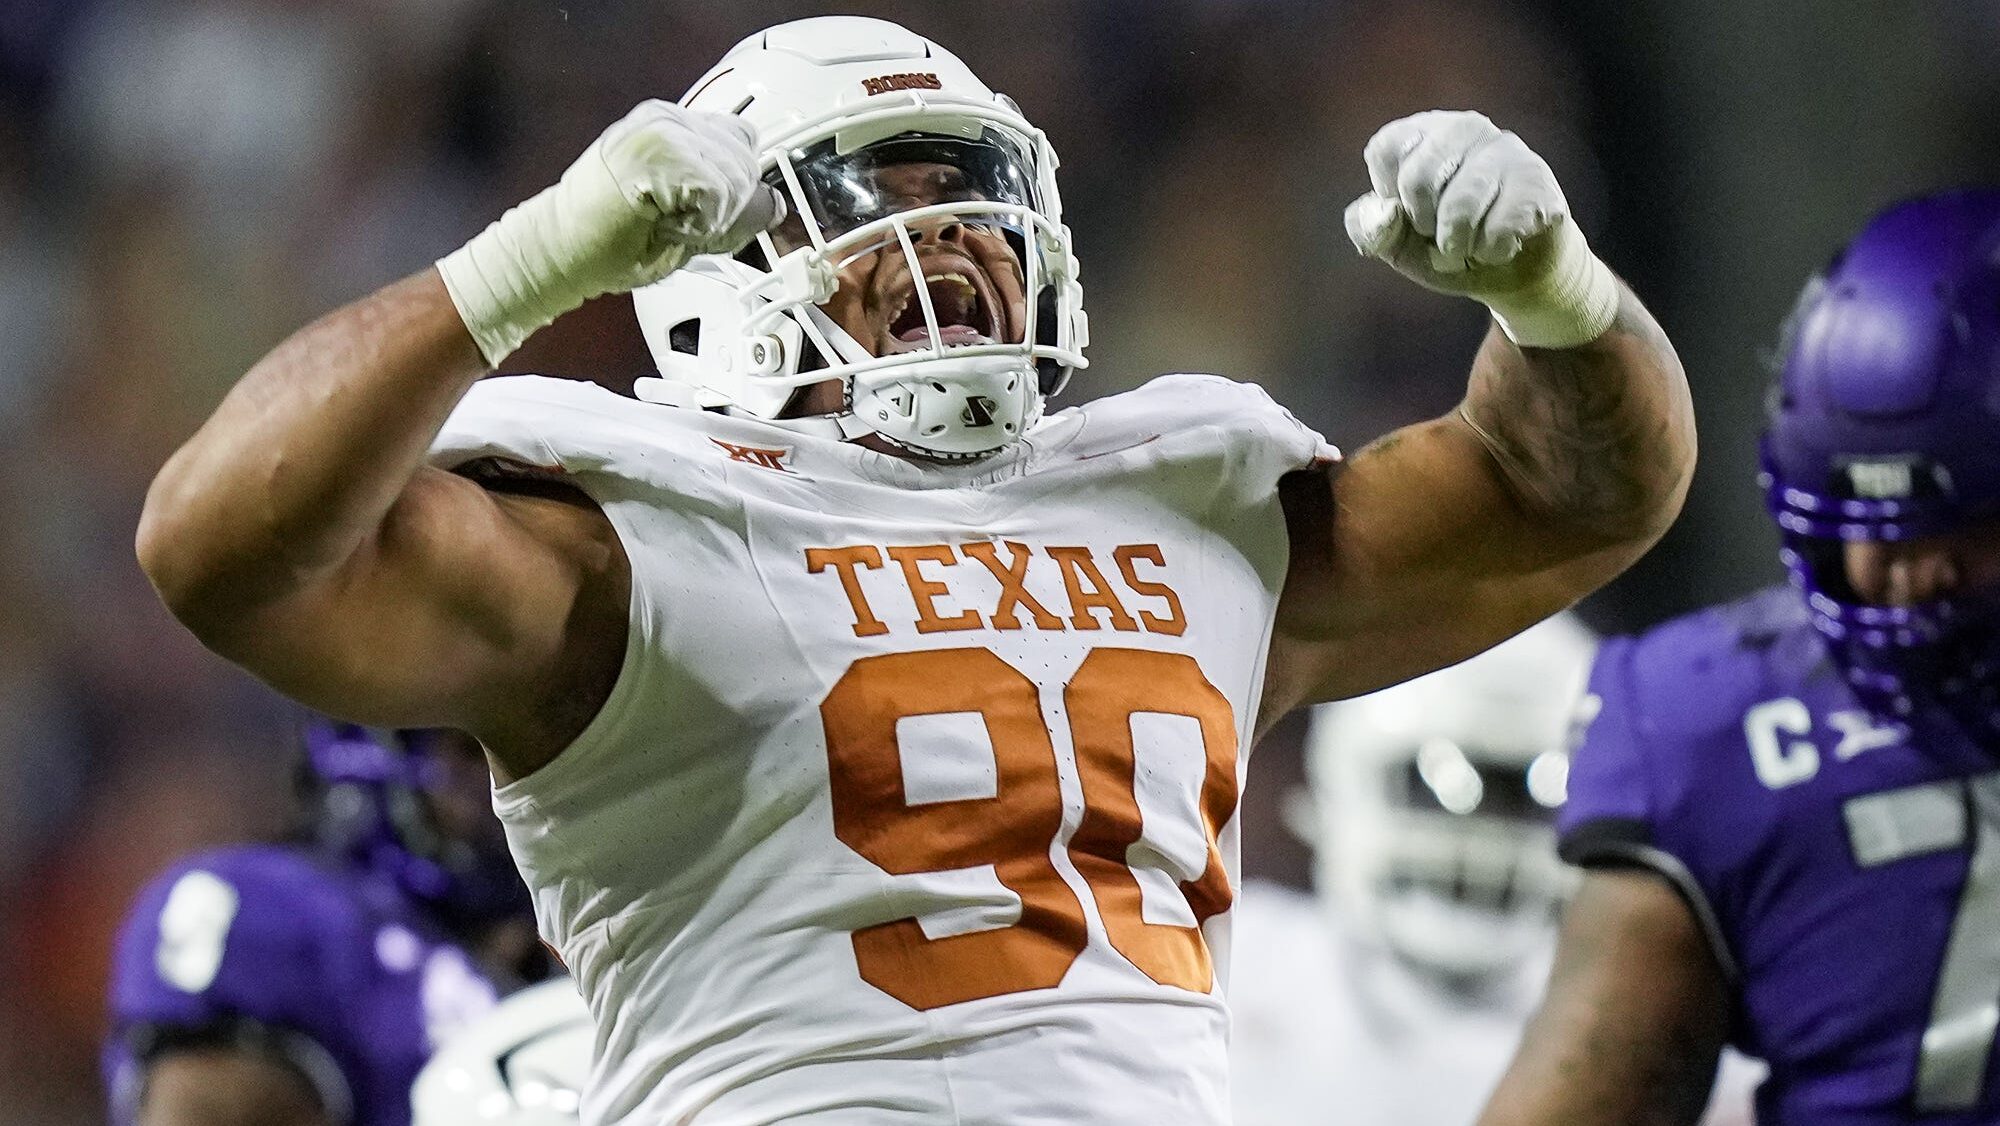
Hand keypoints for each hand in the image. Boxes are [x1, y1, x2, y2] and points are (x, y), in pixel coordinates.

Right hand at [439, 99, 782, 363]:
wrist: (560, 251)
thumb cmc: (609, 240)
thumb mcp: (680, 211)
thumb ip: (724, 197)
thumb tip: (774, 203)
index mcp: (667, 124)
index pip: (741, 140)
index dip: (738, 182)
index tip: (716, 209)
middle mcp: (665, 118)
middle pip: (745, 158)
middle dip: (731, 203)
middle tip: (684, 223)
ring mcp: (661, 130)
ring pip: (736, 177)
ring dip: (715, 216)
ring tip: (670, 224)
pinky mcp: (661, 151)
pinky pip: (720, 192)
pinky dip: (704, 221)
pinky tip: (668, 226)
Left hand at [1344, 110, 1617, 348]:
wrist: (1515, 272)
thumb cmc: (1449, 246)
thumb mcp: (1398, 244)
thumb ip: (1372, 229)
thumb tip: (1384, 215)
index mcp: (1422, 133)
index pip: (1384, 151)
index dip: (1392, 197)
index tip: (1413, 213)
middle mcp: (1464, 127)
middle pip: (1418, 178)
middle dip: (1426, 226)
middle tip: (1443, 235)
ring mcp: (1505, 147)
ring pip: (1460, 207)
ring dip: (1460, 247)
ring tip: (1472, 246)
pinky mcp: (1536, 178)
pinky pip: (1499, 228)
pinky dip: (1492, 252)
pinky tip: (1505, 244)